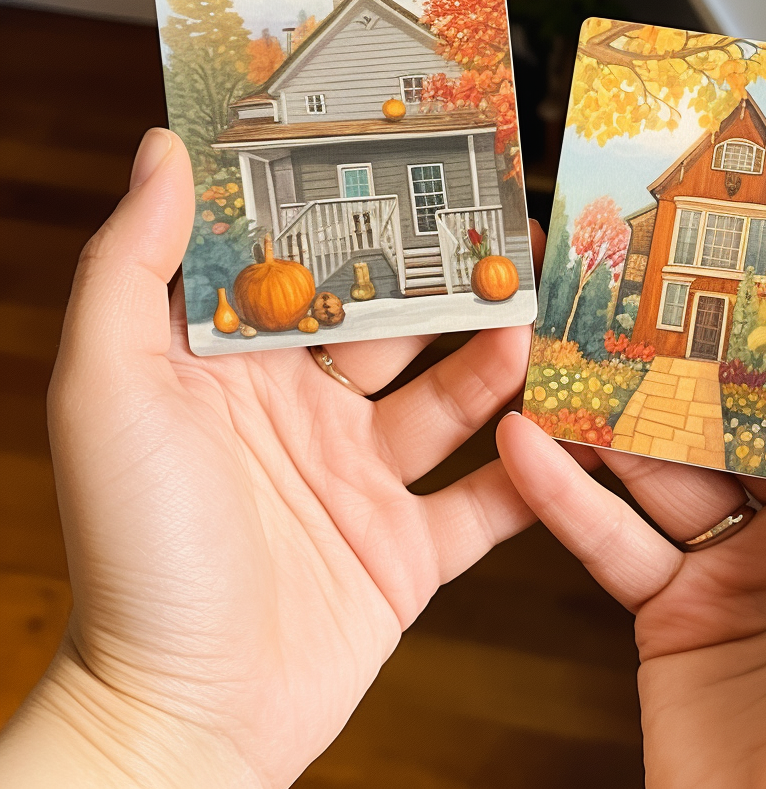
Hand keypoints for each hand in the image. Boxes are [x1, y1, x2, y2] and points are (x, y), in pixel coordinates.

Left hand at [0, 129, 538, 787]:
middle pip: (396, 327)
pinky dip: (528, 469)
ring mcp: (362, 481)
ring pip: (451, 401)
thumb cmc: (135, 544)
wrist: (187, 713)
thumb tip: (166, 149)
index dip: (356, 217)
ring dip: (497, 358)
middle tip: (504, 227)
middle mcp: (305, 415)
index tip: (404, 160)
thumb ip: (133, 264)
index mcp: (238, 370)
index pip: (308, 270)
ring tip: (538, 310)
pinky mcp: (408, 550)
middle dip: (448, 279)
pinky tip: (559, 425)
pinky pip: (485, 500)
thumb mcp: (109, 385)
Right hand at [498, 265, 765, 787]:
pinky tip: (525, 446)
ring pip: (649, 475)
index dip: (751, 339)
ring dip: (600, 420)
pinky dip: (561, 495)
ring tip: (553, 356)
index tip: (704, 277)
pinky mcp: (666, 624)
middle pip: (713, 429)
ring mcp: (728, 580)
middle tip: (608, 306)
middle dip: (660, 370)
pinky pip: (608, 542)